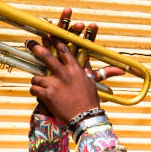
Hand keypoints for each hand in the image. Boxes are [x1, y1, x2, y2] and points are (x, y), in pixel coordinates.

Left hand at [28, 8, 122, 122]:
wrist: (84, 118)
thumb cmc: (90, 101)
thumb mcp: (93, 84)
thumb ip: (98, 73)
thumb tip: (121, 70)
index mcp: (75, 69)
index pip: (64, 50)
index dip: (55, 40)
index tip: (49, 33)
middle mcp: (64, 74)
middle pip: (46, 56)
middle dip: (37, 48)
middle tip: (29, 43)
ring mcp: (54, 84)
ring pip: (37, 76)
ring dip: (37, 80)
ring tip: (41, 85)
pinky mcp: (47, 95)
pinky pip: (34, 88)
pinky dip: (35, 91)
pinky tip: (39, 94)